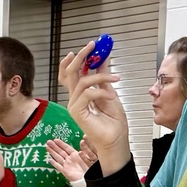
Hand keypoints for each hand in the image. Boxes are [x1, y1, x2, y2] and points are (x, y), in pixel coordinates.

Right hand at [45, 138, 88, 181]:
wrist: (88, 178)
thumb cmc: (89, 167)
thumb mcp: (88, 156)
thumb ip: (84, 149)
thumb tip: (82, 140)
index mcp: (75, 155)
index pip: (66, 147)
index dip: (61, 144)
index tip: (55, 139)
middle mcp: (70, 159)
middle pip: (61, 152)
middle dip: (54, 147)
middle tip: (48, 142)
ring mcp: (67, 165)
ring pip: (58, 158)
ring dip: (52, 153)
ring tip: (47, 148)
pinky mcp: (65, 172)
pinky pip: (58, 167)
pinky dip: (54, 163)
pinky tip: (50, 160)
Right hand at [58, 42, 129, 172]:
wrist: (116, 140)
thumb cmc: (114, 122)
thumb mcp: (110, 92)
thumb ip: (103, 77)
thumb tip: (102, 59)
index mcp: (81, 94)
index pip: (71, 74)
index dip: (75, 59)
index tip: (88, 47)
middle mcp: (75, 99)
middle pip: (69, 73)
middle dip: (80, 57)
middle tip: (92, 46)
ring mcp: (74, 106)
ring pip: (81, 81)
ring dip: (100, 76)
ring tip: (115, 78)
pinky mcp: (77, 112)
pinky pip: (86, 94)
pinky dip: (100, 90)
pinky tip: (110, 93)